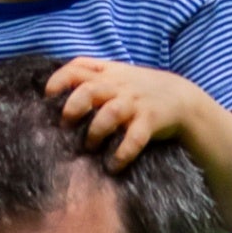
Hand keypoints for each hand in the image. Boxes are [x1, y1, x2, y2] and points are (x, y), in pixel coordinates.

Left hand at [45, 58, 209, 167]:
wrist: (183, 100)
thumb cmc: (140, 92)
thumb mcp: (118, 78)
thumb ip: (92, 80)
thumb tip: (53, 98)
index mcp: (109, 74)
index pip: (79, 66)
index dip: (60, 78)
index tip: (48, 95)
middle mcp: (120, 86)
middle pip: (89, 89)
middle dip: (73, 107)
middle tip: (65, 124)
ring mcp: (136, 103)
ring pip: (110, 113)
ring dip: (95, 132)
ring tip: (89, 147)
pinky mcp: (151, 120)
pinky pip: (135, 137)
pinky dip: (122, 153)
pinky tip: (113, 166)